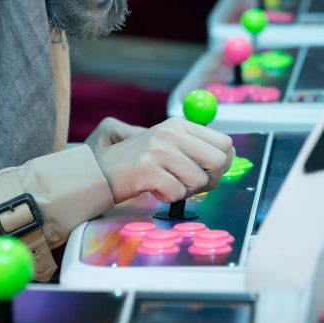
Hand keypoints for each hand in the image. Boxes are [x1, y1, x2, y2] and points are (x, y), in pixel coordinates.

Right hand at [91, 117, 234, 203]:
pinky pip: (176, 194)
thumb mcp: (164, 145)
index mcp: (178, 124)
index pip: (224, 143)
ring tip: (164, 184)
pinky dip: (166, 197)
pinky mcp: (148, 169)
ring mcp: (159, 150)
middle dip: (210, 181)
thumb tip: (227, 157)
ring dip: (184, 191)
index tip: (206, 174)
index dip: (222, 164)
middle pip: (219, 161)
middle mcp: (171, 132)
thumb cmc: (133, 163)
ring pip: (198, 181)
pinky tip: (151, 189)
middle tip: (189, 185)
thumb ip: (193, 148)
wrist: (95, 172)